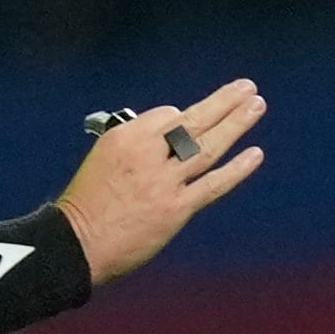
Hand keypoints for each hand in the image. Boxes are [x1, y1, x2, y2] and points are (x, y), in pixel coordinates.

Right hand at [57, 79, 266, 285]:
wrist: (78, 244)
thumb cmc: (87, 204)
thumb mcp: (104, 159)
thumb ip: (139, 146)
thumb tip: (173, 140)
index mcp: (124, 137)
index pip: (167, 115)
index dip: (182, 117)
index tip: (197, 115)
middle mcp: (146, 154)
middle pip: (193, 121)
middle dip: (224, 102)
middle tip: (248, 88)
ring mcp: (164, 182)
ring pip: (208, 146)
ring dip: (236, 124)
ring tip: (256, 105)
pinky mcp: (177, 209)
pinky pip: (213, 185)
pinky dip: (236, 169)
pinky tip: (255, 154)